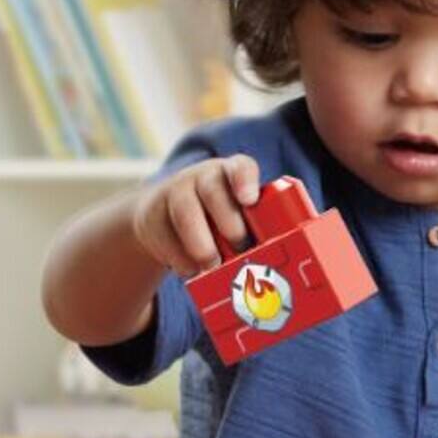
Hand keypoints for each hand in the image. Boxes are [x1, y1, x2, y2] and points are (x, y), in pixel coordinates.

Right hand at [132, 155, 260, 277]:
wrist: (165, 217)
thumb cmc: (219, 219)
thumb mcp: (240, 215)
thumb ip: (259, 227)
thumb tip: (286, 259)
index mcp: (232, 174)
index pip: (241, 167)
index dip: (245, 181)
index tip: (250, 201)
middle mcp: (203, 177)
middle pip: (213, 191)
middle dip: (228, 222)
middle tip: (240, 248)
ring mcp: (175, 192)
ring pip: (185, 212)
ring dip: (201, 244)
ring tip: (212, 266)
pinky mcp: (151, 214)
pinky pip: (164, 235)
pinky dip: (179, 257)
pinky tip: (190, 269)